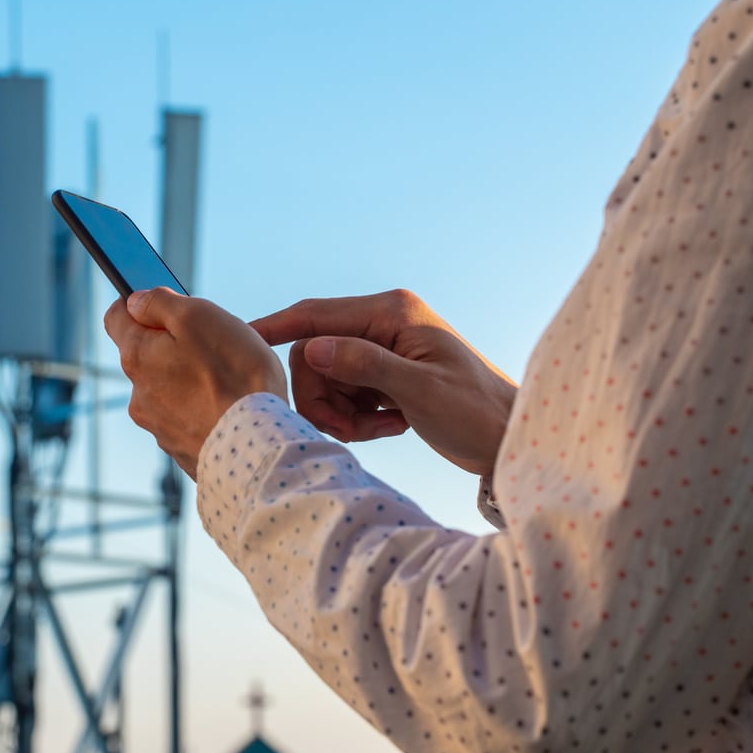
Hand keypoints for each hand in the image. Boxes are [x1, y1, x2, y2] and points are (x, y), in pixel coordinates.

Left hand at [105, 288, 287, 479]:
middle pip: (148, 355)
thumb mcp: (198, 316)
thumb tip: (136, 301)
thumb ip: (160, 303)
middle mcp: (138, 396)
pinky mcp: (182, 450)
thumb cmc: (234, 376)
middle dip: (174, 346)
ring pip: (169, 389)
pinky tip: (230, 410)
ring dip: (191, 381)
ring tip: (229, 383)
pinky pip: (188, 419)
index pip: (116, 317)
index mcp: (136, 357)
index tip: (167, 306)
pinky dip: (204, 410)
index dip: (140, 304)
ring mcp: (159, 427)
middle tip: (214, 347)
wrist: (260, 447)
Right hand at [250, 290, 516, 477]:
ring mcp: (383, 347)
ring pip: (326, 377)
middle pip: (315, 354)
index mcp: (392, 312)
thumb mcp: (420, 392)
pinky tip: (391, 426)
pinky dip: (357, 416)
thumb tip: (313, 350)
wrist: (509, 439)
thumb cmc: (475, 413)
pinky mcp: (384, 372)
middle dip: (323, 396)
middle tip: (348, 431)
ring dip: (341, 412)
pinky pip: (345, 392)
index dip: (276, 328)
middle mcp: (384, 322)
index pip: (316, 314)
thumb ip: (366, 366)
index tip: (243, 341)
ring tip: (378, 431)